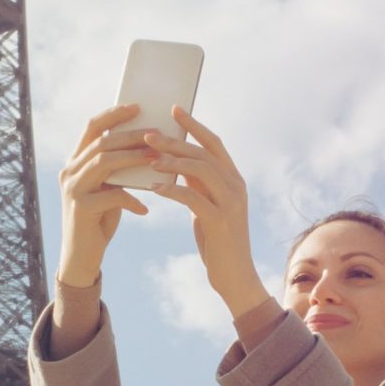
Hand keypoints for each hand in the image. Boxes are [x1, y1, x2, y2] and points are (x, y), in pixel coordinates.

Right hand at [56, 103, 157, 284]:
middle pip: (102, 142)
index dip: (114, 114)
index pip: (92, 127)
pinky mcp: (81, 208)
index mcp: (75, 162)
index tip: (138, 106)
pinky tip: (145, 208)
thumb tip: (148, 148)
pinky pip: (112, 196)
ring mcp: (73, 189)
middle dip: (132, 136)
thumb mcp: (107, 190)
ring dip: (135, 159)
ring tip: (158, 160)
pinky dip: (132, 199)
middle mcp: (70, 171)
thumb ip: (117, 171)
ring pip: (105, 162)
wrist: (81, 257)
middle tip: (158, 134)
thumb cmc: (99, 220)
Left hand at [143, 107, 271, 319]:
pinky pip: (193, 197)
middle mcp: (236, 186)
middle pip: (203, 153)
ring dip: (171, 162)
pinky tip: (154, 188)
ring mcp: (231, 203)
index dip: (194, 125)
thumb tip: (177, 162)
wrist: (235, 276)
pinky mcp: (220, 221)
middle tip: (148, 135)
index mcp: (234, 179)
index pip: (214, 143)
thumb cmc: (218, 241)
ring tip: (148, 160)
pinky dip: (172, 189)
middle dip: (175, 141)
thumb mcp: (208, 206)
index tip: (173, 110)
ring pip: (200, 170)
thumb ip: (199, 184)